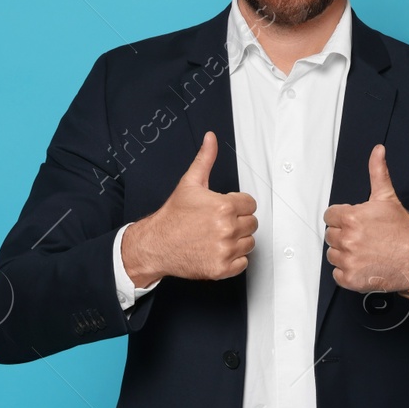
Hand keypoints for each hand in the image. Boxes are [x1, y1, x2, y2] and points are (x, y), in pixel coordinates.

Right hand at [121, 131, 256, 286]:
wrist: (157, 244)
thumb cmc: (173, 217)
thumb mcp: (190, 183)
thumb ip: (205, 159)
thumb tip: (211, 139)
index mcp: (224, 207)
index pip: (250, 204)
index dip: (238, 205)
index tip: (224, 209)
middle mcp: (227, 229)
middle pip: (252, 223)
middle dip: (238, 222)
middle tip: (218, 223)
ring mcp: (225, 250)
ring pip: (249, 243)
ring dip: (237, 240)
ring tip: (217, 236)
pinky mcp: (222, 268)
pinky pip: (243, 263)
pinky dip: (234, 259)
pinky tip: (218, 250)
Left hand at [324, 144, 408, 294]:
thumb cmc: (404, 232)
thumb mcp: (388, 198)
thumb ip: (378, 172)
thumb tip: (377, 151)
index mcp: (351, 218)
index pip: (330, 217)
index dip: (342, 219)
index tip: (356, 224)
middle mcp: (347, 239)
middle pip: (331, 235)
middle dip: (344, 235)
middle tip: (364, 238)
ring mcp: (348, 261)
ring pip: (333, 255)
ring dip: (345, 254)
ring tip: (365, 252)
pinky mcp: (351, 279)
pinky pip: (337, 274)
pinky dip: (347, 272)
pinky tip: (363, 265)